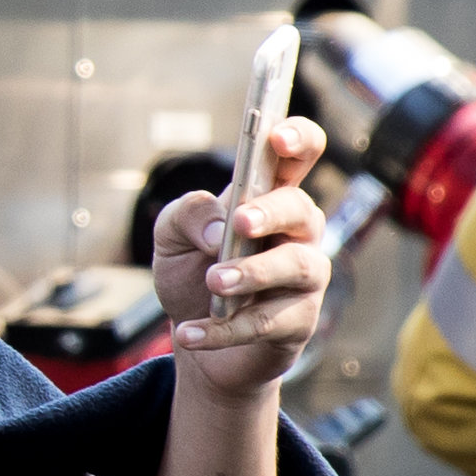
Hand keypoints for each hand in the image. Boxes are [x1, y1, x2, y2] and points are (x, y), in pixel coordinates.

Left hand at [152, 118, 329, 400]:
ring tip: (214, 283)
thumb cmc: (193, 274)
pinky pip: (268, 322)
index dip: (297, 138)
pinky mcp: (298, 321)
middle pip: (301, 208)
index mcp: (269, 196)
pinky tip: (188, 333)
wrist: (193, 337)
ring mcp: (304, 277)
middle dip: (270, 212)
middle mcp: (297, 231)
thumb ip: (188, 215)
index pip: (301, 152)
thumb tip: (219, 228)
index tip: (276, 138)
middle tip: (240, 222)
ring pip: (296, 266)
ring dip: (252, 272)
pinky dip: (224, 329)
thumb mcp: (170, 237)